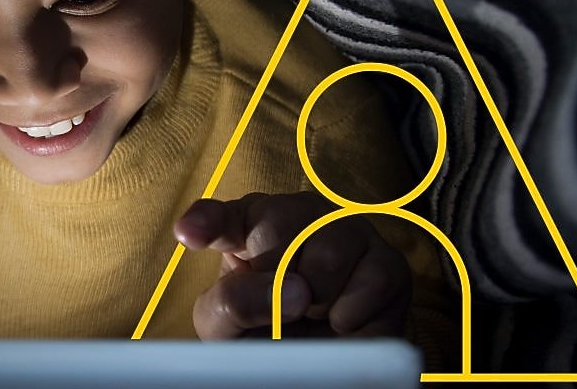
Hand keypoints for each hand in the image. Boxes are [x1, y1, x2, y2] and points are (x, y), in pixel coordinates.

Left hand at [174, 192, 410, 339]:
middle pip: (276, 230)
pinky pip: (372, 281)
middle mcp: (298, 213)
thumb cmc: (263, 332)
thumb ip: (233, 304)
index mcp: (246, 223)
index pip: (219, 218)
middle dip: (275, 278)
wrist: (318, 363)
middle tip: (282, 304)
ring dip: (316, 299)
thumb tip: (292, 291)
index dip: (206, 223)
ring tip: (312, 311)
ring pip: (328, 253)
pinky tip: (341, 319)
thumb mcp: (227, 326)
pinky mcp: (388, 262)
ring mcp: (347, 231)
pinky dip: (352, 314)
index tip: (189, 234)